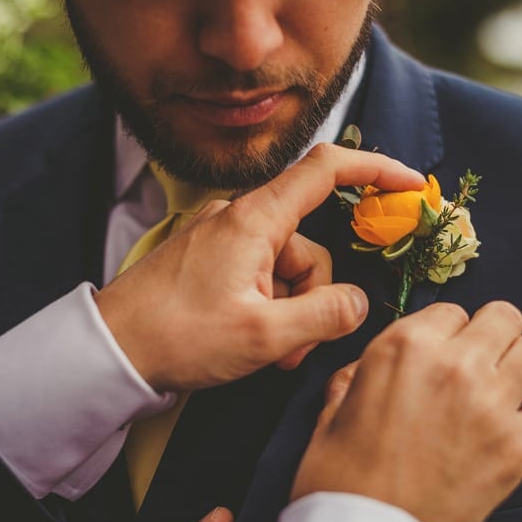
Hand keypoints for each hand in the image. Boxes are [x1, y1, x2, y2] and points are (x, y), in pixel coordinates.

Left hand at [96, 143, 424, 391]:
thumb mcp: (264, 335)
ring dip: (288, 314)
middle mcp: (238, 218)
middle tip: (292, 348)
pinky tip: (247, 344)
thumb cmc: (178, 336)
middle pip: (309, 246)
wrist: (109, 349)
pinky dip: (265, 310)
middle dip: (313, 299)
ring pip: (285, 270)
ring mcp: (222, 240)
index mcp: (254, 219)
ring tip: (264, 353)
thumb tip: (357, 303)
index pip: (326, 169)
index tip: (411, 184)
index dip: (376, 168)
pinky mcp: (209, 262)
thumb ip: (324, 316)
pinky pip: (258, 277)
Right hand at [290, 301, 521, 521]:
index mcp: (405, 346)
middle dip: (492, 336)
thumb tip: (373, 367)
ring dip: (520, 367)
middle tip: (479, 363)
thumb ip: (359, 375)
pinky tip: (513, 429)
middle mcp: (454, 364)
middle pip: (505, 316)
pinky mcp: (517, 448)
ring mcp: (491, 405)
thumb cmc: (340, 476)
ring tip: (502, 390)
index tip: (442, 353)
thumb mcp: (333, 409)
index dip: (446, 332)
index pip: (451, 309)